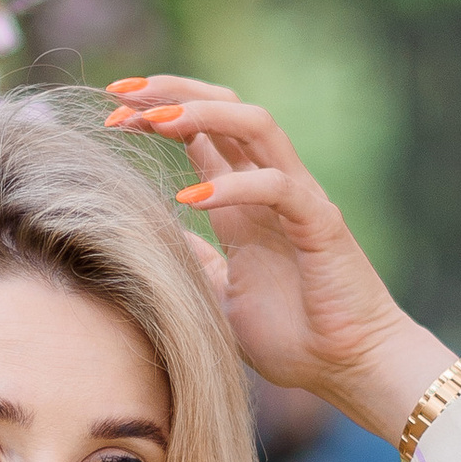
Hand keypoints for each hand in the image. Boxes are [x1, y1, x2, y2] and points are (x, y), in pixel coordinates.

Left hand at [107, 74, 453, 441]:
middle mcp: (272, 187)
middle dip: (172, 93)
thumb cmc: (295, 337)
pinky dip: (233, 185)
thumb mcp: (220, 296)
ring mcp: (300, 199)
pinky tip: (189, 196)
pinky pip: (278, 187)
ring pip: (255, 125)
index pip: (202, 134)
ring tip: (153, 120)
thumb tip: (154, 237)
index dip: (157, 115)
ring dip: (202, 114)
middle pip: (225, 109)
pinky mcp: (321, 224)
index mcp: (246, 202)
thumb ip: (196, 261)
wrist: (350, 369)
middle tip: (119, 94)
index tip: (110, 113)